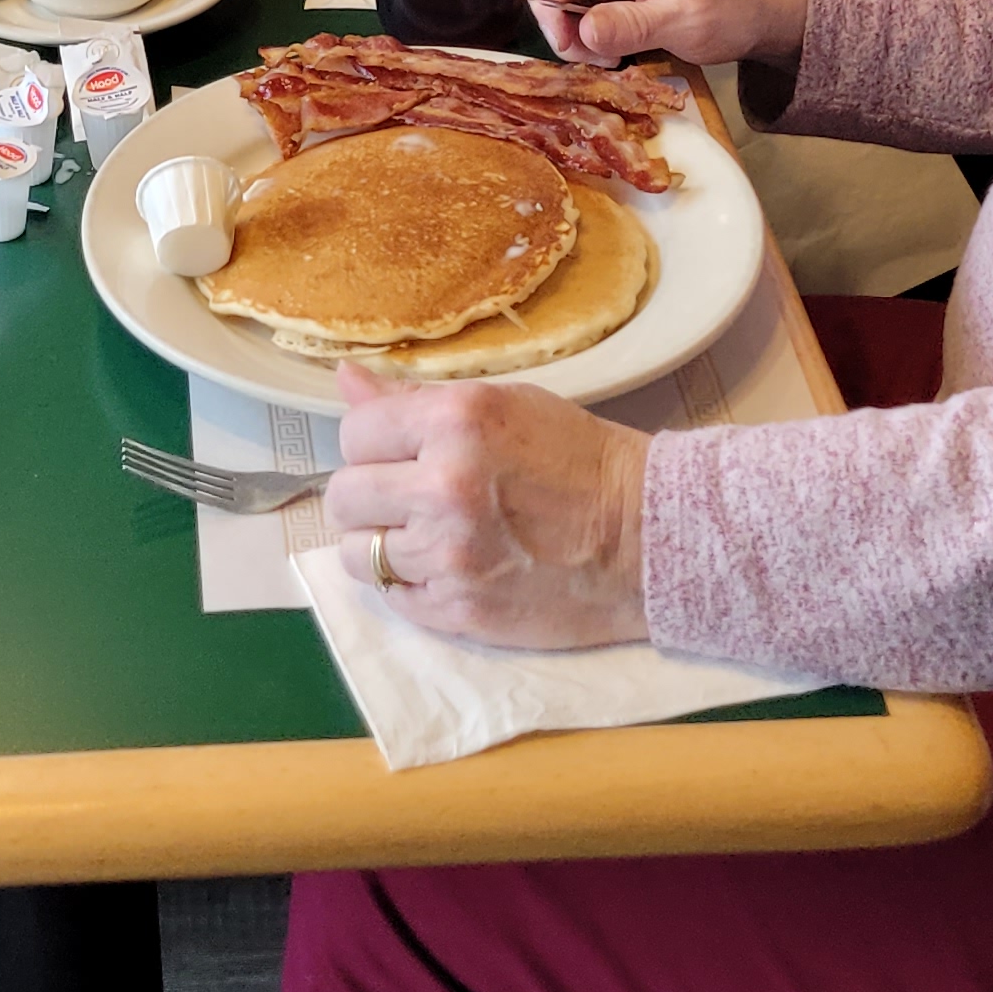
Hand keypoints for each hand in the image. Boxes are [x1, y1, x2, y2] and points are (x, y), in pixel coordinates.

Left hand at [321, 373, 650, 650]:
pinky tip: (444, 566)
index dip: (372, 442)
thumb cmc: (580, 460)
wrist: (648, 537)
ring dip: (382, 543)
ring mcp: (449, 555)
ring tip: (423, 535)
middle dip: (370, 494)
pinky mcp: (459, 610)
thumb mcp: (505, 406)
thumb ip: (417, 401)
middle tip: (408, 496)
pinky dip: (407, 583)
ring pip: (358, 552)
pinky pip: (391, 596)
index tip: (398, 451)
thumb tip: (346, 381)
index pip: (355, 432)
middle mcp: (443, 486)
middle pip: (345, 495)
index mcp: (455, 422)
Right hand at [519, 0, 807, 71]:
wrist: (760, 10)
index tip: (568, 43)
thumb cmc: (732, 8)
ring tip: (608, 55)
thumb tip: (582, 33)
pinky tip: (613, 46)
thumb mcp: (686, 22)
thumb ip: (633, 26)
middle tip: (592, 57)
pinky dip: (587, 28)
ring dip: (575, 29)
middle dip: (562, 19)